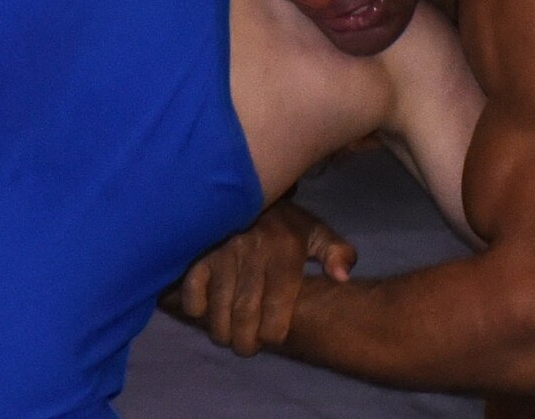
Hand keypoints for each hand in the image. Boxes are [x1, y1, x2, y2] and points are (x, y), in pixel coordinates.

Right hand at [164, 199, 355, 355]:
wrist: (247, 187)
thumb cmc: (284, 222)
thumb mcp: (315, 231)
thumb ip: (337, 252)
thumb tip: (343, 277)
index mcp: (285, 252)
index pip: (277, 310)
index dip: (274, 333)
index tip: (272, 336)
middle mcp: (253, 254)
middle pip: (245, 316)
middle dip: (246, 342)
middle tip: (246, 346)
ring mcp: (222, 253)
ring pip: (218, 308)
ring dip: (222, 331)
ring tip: (228, 335)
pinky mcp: (198, 252)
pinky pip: (192, 291)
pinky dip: (196, 308)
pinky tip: (205, 310)